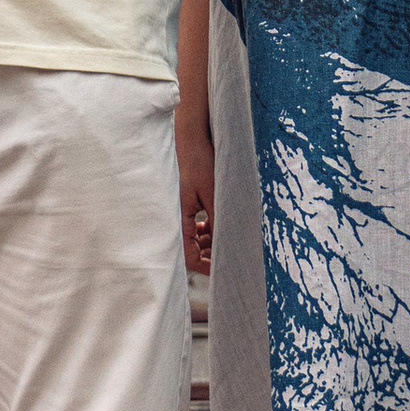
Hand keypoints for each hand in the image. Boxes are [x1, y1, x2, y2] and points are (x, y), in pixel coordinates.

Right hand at [178, 115, 214, 275]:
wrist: (192, 141)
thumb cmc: (200, 165)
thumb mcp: (214, 196)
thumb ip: (219, 221)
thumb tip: (228, 245)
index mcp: (181, 220)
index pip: (190, 257)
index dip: (207, 268)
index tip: (224, 269)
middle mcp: (179, 219)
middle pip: (192, 252)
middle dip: (210, 256)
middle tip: (231, 254)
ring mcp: (183, 212)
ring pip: (196, 240)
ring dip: (210, 243)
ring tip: (228, 238)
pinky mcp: (187, 205)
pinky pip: (196, 227)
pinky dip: (208, 230)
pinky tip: (218, 224)